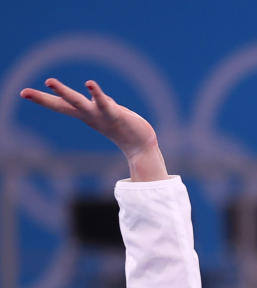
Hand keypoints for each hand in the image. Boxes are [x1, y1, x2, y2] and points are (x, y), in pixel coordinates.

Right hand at [20, 78, 166, 180]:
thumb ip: (97, 102)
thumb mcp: (105, 112)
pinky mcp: (114, 113)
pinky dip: (96, 93)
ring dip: (64, 92)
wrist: (141, 145)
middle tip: (25, 92)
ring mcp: (100, 115)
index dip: (42, 100)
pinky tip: (89, 84)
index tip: (23, 93)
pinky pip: (103, 102)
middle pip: (63, 104)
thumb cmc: (122, 127)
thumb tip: (91, 94)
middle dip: (44, 99)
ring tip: (49, 81)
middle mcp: (89, 115)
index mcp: (85, 115)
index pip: (60, 106)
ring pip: (79, 102)